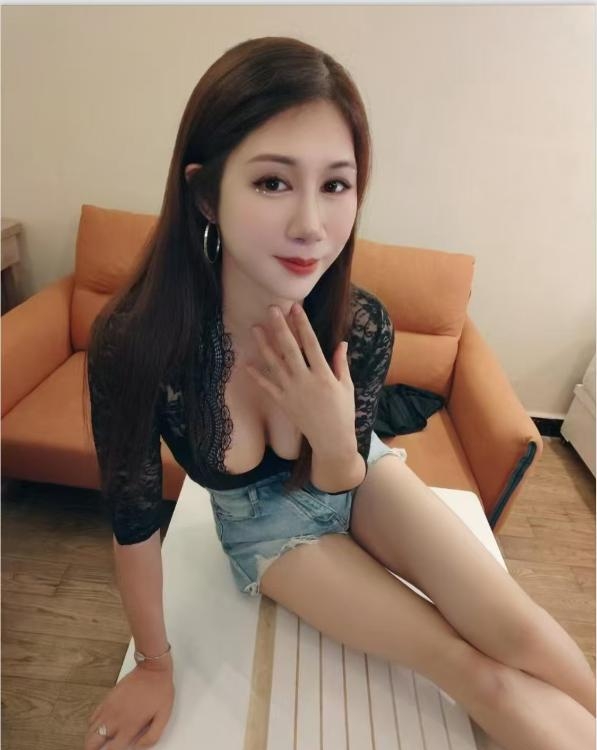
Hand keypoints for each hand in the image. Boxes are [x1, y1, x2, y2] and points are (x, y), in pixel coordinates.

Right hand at [84, 662, 174, 748]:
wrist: (152, 668)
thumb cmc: (160, 690)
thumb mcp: (163, 716)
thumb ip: (151, 737)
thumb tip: (140, 748)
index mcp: (129, 726)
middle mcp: (115, 719)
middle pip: (92, 743)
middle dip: (93, 749)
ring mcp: (109, 708)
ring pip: (90, 731)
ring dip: (92, 739)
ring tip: (98, 742)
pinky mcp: (107, 699)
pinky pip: (92, 716)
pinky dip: (92, 725)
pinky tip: (100, 725)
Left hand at [245, 303, 355, 454]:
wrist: (331, 439)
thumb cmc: (342, 412)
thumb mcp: (346, 386)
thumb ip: (341, 364)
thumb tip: (342, 343)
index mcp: (323, 375)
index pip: (311, 344)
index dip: (302, 325)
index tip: (296, 308)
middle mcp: (305, 381)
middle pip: (290, 349)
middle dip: (280, 328)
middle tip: (272, 309)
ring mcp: (292, 392)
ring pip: (275, 364)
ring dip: (264, 345)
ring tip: (255, 328)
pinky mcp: (283, 402)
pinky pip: (267, 386)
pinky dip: (257, 375)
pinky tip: (247, 363)